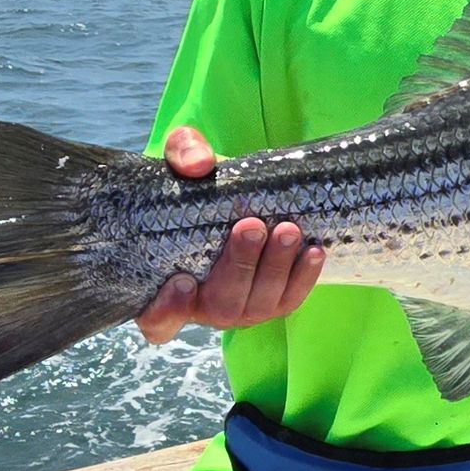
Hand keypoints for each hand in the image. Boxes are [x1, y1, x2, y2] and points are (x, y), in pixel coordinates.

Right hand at [134, 126, 324, 343]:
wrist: (237, 198)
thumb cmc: (198, 185)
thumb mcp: (184, 159)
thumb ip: (183, 152)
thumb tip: (199, 164)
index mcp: (162, 284)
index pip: (156, 318)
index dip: (166, 310)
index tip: (182, 282)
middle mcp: (200, 306)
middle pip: (219, 304)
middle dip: (239, 267)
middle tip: (252, 227)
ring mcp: (238, 309)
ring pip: (256, 305)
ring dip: (275, 269)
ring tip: (288, 230)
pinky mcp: (271, 303)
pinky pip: (288, 300)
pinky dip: (303, 278)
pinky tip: (313, 250)